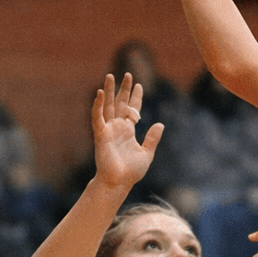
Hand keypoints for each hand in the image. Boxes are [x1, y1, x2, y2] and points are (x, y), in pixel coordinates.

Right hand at [92, 74, 163, 191]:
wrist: (119, 182)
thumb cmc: (131, 171)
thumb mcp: (147, 153)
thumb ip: (152, 138)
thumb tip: (160, 124)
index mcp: (129, 131)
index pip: (132, 109)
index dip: (136, 97)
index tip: (139, 85)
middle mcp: (118, 127)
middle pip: (120, 103)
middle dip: (124, 89)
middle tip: (128, 74)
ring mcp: (108, 129)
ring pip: (108, 106)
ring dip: (109, 91)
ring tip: (110, 75)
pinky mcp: (100, 134)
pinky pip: (97, 117)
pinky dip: (98, 105)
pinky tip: (100, 93)